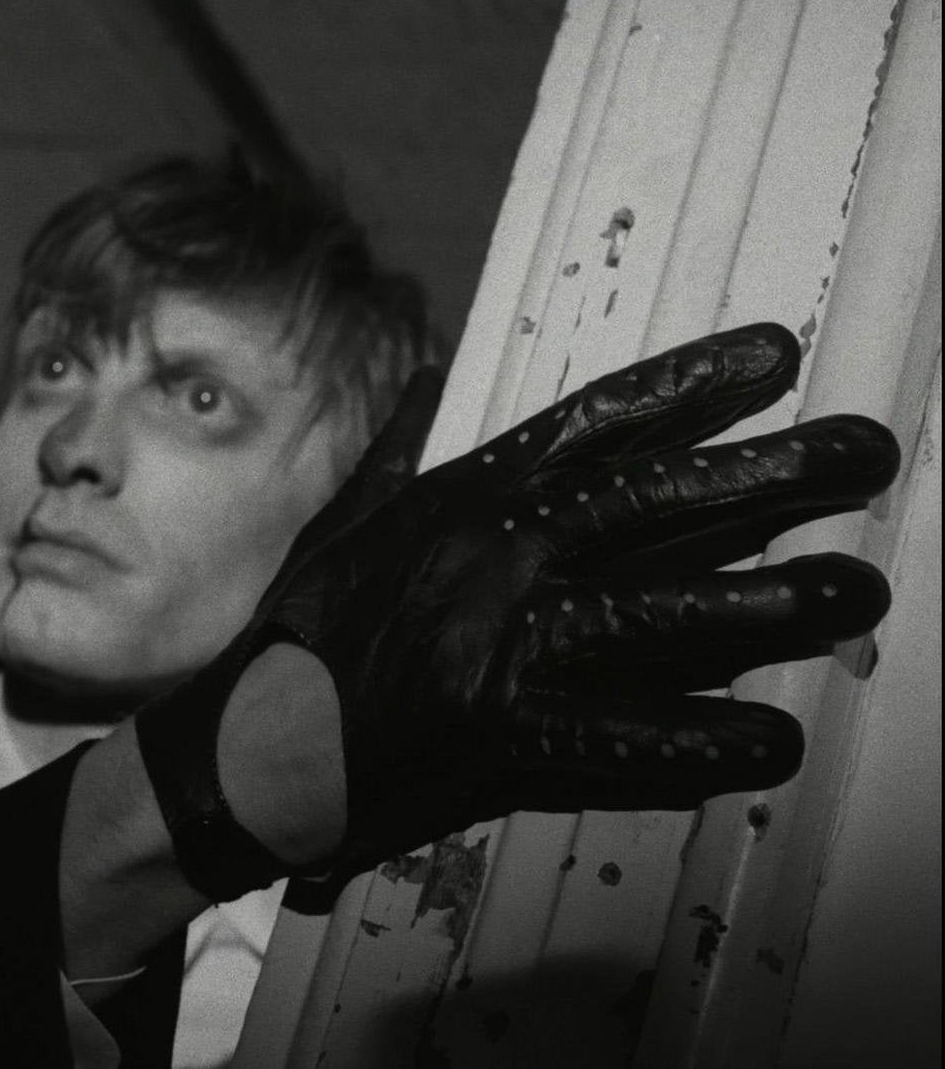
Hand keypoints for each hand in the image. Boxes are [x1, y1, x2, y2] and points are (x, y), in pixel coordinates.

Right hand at [136, 324, 899, 900]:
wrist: (243, 748)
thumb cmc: (297, 635)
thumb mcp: (343, 520)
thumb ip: (400, 442)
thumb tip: (432, 368)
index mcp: (456, 499)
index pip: (590, 425)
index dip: (689, 384)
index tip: (773, 358)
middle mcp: (486, 559)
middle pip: (649, 502)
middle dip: (768, 472)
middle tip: (862, 452)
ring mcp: (494, 646)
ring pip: (654, 611)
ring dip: (766, 601)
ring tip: (856, 589)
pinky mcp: (495, 736)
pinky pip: (616, 737)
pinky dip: (698, 742)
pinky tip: (770, 739)